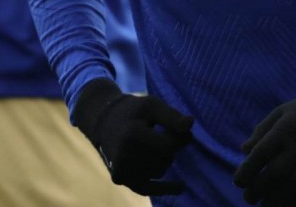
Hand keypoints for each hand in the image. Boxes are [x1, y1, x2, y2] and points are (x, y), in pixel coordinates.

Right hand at [73, 78, 193, 195]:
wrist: (104, 121)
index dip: (179, 137)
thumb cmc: (132, 111)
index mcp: (132, 135)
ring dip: (163, 159)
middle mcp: (124, 156)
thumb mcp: (152, 105)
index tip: (178, 128)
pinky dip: (164, 188)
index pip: (169, 146)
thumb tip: (190, 123)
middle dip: (170, 148)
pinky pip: (147, 189)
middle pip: (165, 159)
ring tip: (154, 144)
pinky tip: (181, 187)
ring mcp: (121, 170)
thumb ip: (171, 116)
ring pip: (160, 171)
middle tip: (162, 134)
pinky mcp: (121, 179)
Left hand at [233, 72, 295, 205]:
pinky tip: (284, 205)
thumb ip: (261, 132)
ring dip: (276, 200)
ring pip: (292, 186)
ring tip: (265, 205)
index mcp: (284, 130)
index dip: (247, 170)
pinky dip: (295, 201)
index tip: (238, 182)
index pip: (261, 154)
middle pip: (275, 174)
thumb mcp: (279, 113)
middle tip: (249, 198)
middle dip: (258, 189)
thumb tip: (243, 150)